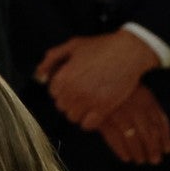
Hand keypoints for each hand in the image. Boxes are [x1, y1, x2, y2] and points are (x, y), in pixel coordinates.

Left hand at [35, 30, 158, 129]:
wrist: (130, 51)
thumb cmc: (101, 46)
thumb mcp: (73, 45)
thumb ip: (52, 58)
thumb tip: (39, 74)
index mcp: (62, 78)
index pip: (53, 93)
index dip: (63, 89)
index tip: (74, 84)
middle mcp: (72, 92)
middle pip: (62, 106)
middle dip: (70, 100)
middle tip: (84, 91)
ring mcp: (87, 101)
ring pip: (73, 117)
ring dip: (79, 111)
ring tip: (90, 101)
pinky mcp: (103, 108)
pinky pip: (88, 125)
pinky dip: (90, 121)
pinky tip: (96, 111)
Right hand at [97, 85, 169, 164]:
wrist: (92, 78)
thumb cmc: (115, 86)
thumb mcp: (137, 90)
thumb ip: (149, 106)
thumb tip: (161, 128)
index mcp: (146, 100)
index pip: (160, 122)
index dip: (166, 138)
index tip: (168, 149)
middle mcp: (134, 108)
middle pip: (148, 132)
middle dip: (153, 148)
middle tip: (155, 160)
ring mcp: (118, 114)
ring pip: (132, 138)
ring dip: (138, 152)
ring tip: (140, 160)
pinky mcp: (102, 120)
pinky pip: (114, 138)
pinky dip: (121, 150)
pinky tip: (126, 158)